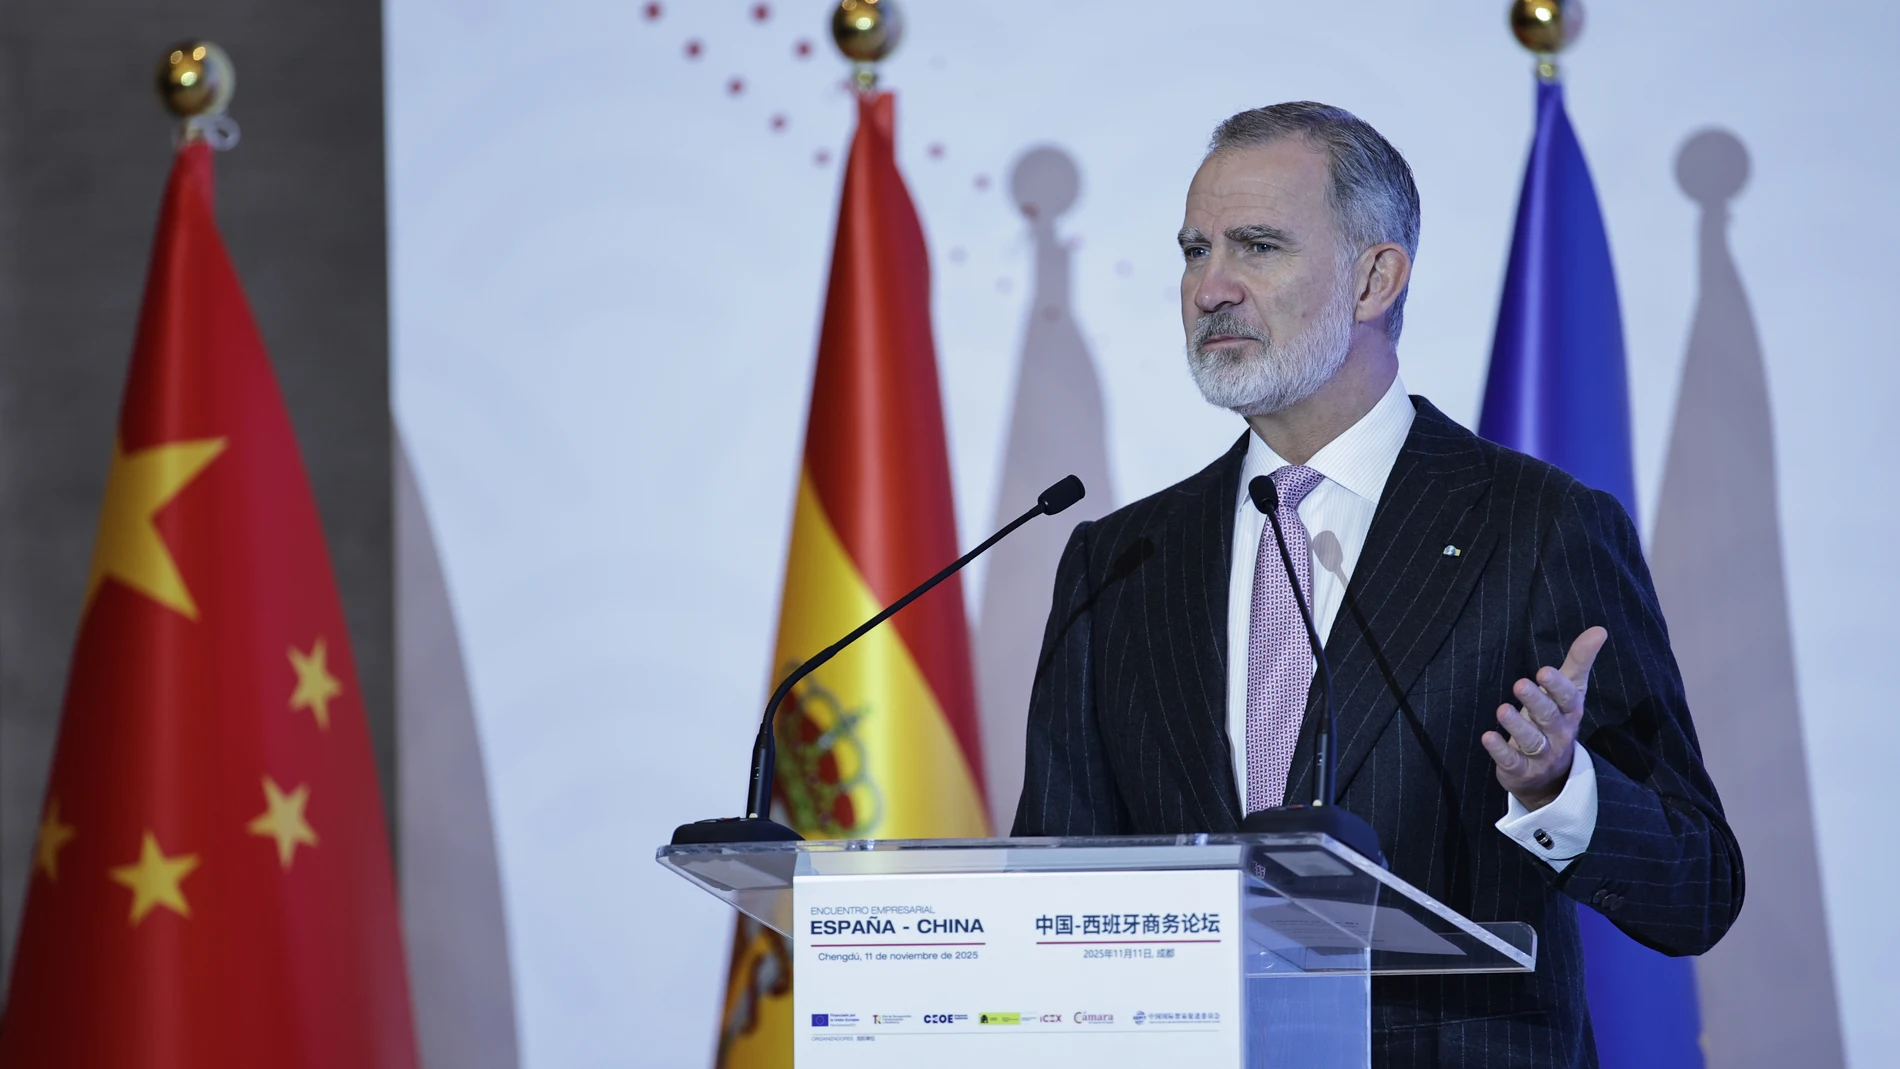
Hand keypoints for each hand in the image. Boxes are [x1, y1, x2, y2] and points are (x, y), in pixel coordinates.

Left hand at [1481, 627, 1606, 810]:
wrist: (1551, 777)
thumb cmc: (1556, 722)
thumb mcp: (1569, 692)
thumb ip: (1579, 661)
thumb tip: (1599, 630)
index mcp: (1569, 712)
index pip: (1568, 698)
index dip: (1557, 686)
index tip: (1543, 671)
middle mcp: (1559, 734)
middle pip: (1549, 717)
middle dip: (1536, 701)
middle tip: (1520, 684)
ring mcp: (1541, 755)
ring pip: (1531, 740)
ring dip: (1516, 725)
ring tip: (1502, 709)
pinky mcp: (1521, 770)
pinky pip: (1512, 761)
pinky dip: (1500, 750)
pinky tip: (1487, 737)